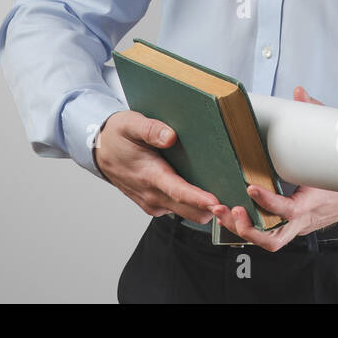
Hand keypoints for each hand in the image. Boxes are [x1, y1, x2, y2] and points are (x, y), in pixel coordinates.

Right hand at [93, 110, 219, 224]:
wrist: (99, 151)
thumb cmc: (117, 136)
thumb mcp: (130, 123)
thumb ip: (151, 129)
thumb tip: (171, 136)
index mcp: (149, 175)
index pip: (178, 191)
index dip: (198, 198)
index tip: (217, 202)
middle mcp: (152, 195)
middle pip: (190, 210)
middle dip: (212, 209)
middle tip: (238, 199)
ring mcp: (154, 203)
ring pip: (187, 213)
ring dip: (205, 209)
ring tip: (227, 193)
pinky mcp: (155, 205)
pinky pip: (180, 210)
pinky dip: (194, 205)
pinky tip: (205, 189)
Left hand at [209, 86, 337, 251]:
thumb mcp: (336, 143)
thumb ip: (315, 117)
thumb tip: (298, 93)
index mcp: (315, 200)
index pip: (290, 210)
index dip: (269, 202)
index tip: (250, 187)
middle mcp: (304, 219)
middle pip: (274, 237)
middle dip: (247, 227)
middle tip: (227, 208)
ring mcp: (297, 226)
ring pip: (268, 240)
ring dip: (241, 229)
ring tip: (221, 211)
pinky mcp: (291, 226)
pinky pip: (268, 233)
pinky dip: (248, 226)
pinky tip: (229, 212)